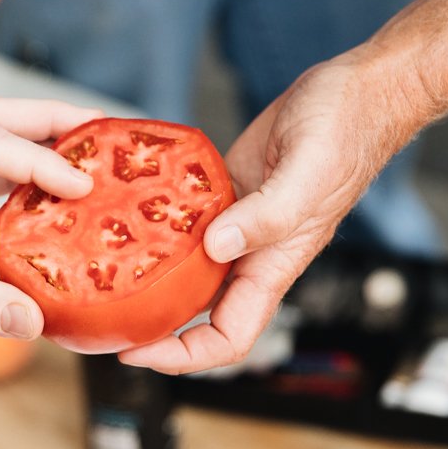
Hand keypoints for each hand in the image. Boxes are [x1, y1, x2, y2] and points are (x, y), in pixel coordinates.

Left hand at [119, 54, 401, 372]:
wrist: (353, 92)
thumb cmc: (346, 134)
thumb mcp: (307, 175)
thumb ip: (266, 216)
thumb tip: (217, 248)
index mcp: (273, 267)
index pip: (228, 338)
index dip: (183, 356)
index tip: (136, 352)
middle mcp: (249, 256)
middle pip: (195, 314)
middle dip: (150, 325)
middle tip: (98, 316)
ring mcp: (232, 225)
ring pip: (182, 270)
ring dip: (144, 277)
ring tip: (94, 272)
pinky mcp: (219, 195)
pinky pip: (179, 223)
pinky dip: (150, 226)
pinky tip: (117, 216)